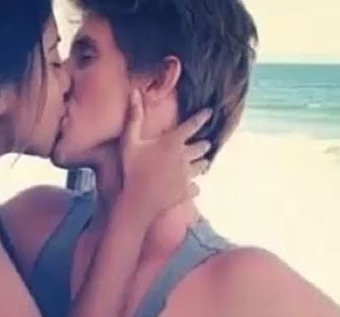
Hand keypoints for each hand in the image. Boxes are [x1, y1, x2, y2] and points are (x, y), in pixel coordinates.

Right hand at [119, 90, 211, 222]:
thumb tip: (134, 92)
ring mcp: (187, 176)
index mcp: (173, 142)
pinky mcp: (186, 192)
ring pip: (203, 166)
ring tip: (200, 163)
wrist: (137, 202)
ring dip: (201, 163)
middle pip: (202, 146)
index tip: (210, 112)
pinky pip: (196, 188)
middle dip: (203, 144)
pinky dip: (194, 186)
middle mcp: (185, 157)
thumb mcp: (130, 141)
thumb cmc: (132, 170)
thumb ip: (134, 117)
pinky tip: (192, 187)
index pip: (193, 124)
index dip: (203, 116)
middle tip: (204, 143)